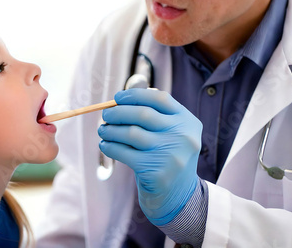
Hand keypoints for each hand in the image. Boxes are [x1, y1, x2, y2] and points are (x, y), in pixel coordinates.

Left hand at [98, 88, 201, 225]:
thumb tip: (120, 100)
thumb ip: (153, 115)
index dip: (135, 95)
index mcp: (188, 122)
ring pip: (131, 133)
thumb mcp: (170, 135)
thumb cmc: (166, 158)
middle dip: (118, 112)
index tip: (117, 97)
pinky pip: (124, 152)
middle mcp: (183, 136)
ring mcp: (170, 155)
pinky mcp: (156, 172)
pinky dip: (110, 146)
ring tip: (103, 131)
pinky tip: (105, 145)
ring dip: (111, 130)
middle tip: (105, 115)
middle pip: (143, 114)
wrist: (178, 197)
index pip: (160, 98)